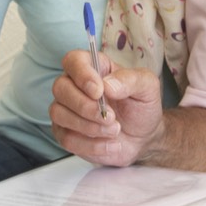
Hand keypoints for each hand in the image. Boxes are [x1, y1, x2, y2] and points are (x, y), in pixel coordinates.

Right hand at [49, 49, 163, 166]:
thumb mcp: (147, 87)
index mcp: (93, 67)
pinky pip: (66, 139)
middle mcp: (74, 86)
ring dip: (89, 126)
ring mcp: (66, 110)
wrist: (142, 138)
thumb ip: (130, 80)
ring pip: (59, 114)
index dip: (82, 75)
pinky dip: (91, 145)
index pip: (73, 60)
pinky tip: (110, 144)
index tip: (99, 91)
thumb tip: (107, 85)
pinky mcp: (66, 133)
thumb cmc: (141, 107)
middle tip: (111, 117)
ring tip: (115, 130)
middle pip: (60, 88)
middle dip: (85, 106)